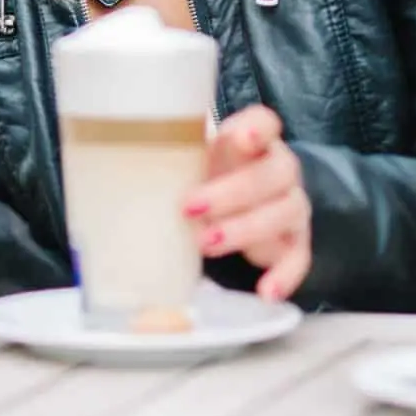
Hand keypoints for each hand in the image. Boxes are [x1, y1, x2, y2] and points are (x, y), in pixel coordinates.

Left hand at [184, 104, 310, 301]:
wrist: (233, 206)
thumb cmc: (205, 177)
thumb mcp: (189, 161)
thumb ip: (170, 157)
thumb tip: (115, 168)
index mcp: (251, 140)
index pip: (266, 122)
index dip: (257, 128)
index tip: (241, 138)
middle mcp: (279, 167)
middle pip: (274, 172)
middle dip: (232, 192)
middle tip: (189, 208)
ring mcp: (292, 204)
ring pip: (286, 211)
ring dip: (246, 229)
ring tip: (205, 244)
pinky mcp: (296, 241)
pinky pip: (300, 257)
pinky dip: (285, 275)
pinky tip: (266, 293)